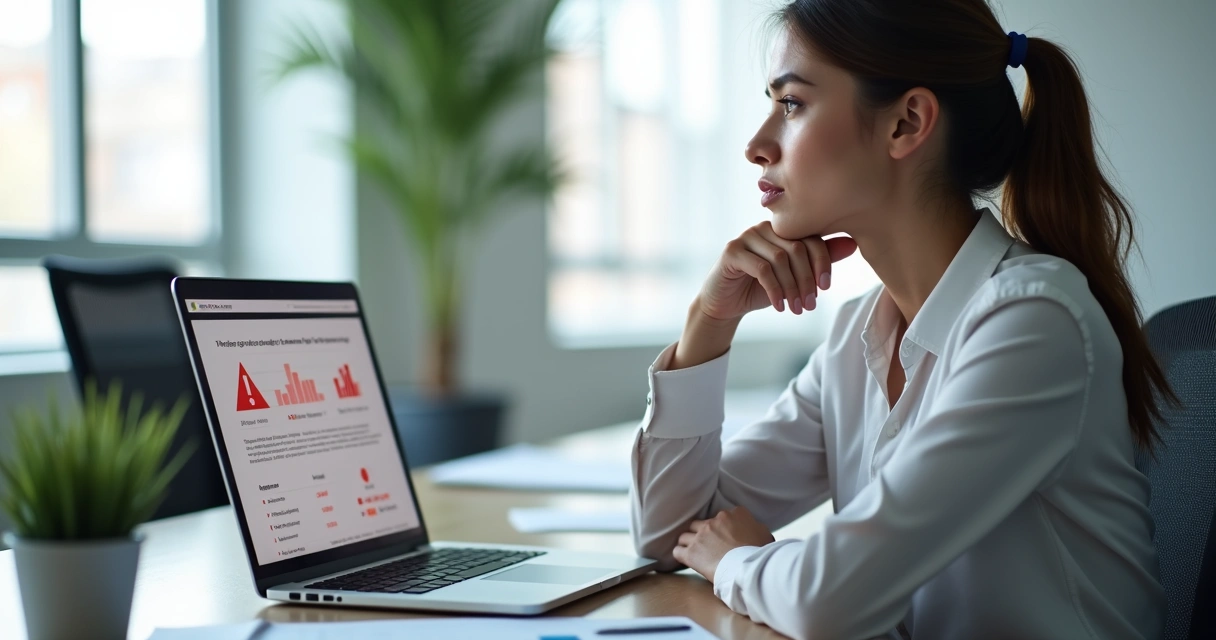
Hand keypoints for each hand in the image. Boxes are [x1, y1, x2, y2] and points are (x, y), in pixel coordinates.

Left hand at [672, 506, 774, 583]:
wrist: (748, 568)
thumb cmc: (759, 553)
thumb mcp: (765, 534)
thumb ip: (755, 526)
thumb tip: (752, 527)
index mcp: (734, 514)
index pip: (722, 516)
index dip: (721, 528)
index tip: (724, 538)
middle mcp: (714, 520)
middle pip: (700, 524)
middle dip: (702, 534)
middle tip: (707, 546)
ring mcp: (701, 535)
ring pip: (686, 535)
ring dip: (689, 543)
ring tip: (695, 553)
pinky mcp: (691, 552)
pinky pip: (678, 550)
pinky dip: (681, 555)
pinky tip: (685, 560)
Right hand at [697, 221, 857, 320]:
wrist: (726, 303)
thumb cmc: (761, 288)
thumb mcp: (794, 277)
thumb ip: (819, 260)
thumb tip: (852, 244)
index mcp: (783, 229)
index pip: (811, 237)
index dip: (822, 262)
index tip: (826, 287)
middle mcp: (765, 227)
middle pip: (796, 248)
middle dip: (806, 280)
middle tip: (810, 305)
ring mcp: (747, 236)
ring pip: (780, 259)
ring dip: (791, 288)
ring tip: (796, 309)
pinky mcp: (732, 250)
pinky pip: (761, 268)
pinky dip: (774, 290)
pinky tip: (779, 306)